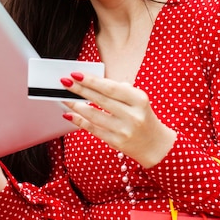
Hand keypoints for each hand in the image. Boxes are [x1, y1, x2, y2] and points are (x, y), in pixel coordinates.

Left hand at [60, 72, 175, 167]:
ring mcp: (124, 130)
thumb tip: (93, 82)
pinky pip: (93, 129)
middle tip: (65, 82)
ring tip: (65, 97)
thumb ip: (120, 90)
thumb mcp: (139, 101)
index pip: (111, 87)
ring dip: (76, 105)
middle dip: (80, 89)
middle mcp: (132, 115)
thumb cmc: (143, 117)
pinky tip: (69, 114)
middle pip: (101, 99)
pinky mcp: (116, 142)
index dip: (92, 80)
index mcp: (139, 100)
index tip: (76, 74)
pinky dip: (79, 121)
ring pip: (94, 115)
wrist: (155, 145)